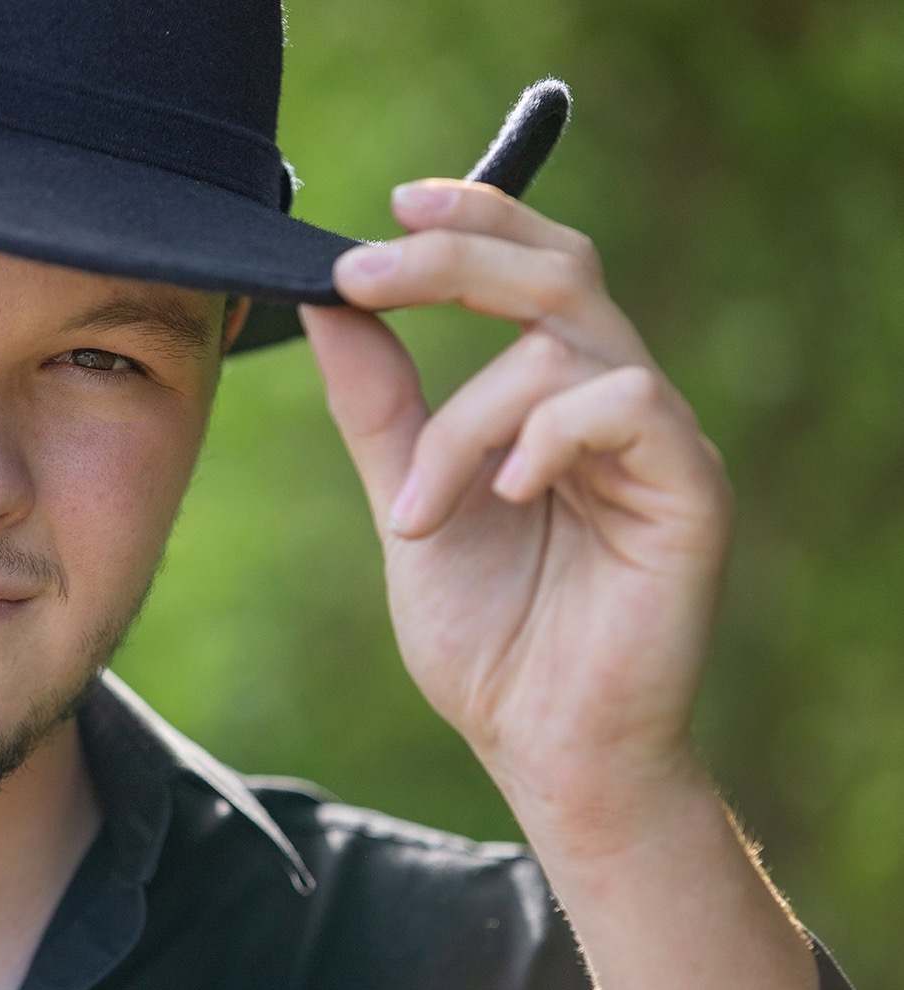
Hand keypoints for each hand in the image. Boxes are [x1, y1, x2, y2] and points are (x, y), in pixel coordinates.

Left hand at [300, 179, 731, 858]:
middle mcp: (616, 405)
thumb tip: (330, 305)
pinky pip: (627, 403)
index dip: (471, 221)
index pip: (532, 267)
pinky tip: (504, 498)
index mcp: (557, 402)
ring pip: (562, 348)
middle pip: (558, 268)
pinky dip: (546, 436)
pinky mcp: (691, 492)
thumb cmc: (488, 640)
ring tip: (417, 519)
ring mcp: (659, 446)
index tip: (383, 208)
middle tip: (361, 272)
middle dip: (453, 257)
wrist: (540, 750)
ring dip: (461, 424)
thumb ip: (381, 409)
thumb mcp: (409, 504)